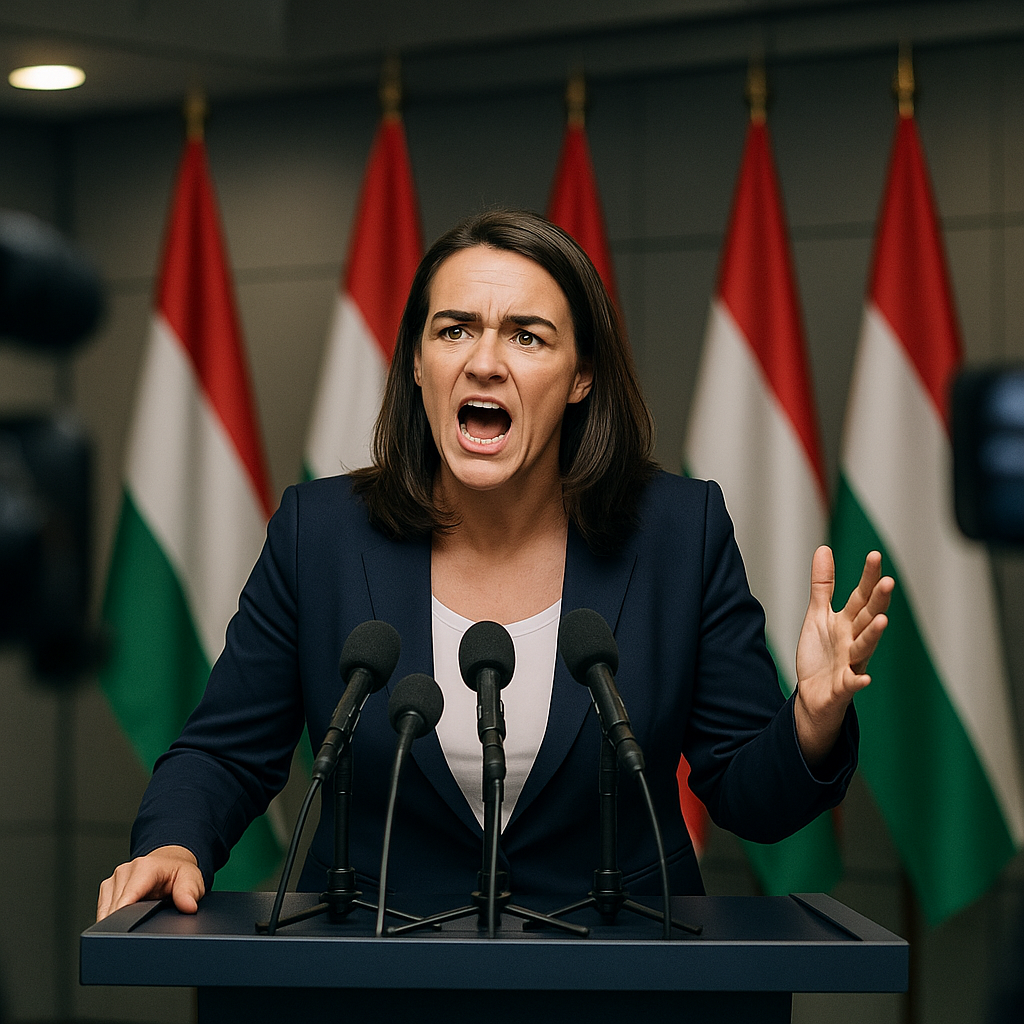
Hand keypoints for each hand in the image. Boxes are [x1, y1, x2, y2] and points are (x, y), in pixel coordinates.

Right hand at [96, 845, 204, 921]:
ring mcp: (114, 880)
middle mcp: (126, 871)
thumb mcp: (191, 878)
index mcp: (145, 868)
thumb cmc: (178, 872)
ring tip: (137, 920)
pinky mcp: (107, 889)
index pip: (127, 899)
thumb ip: (189, 892)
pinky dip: (113, 919)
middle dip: (125, 924)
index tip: (126, 935)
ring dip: (118, 922)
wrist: (168, 863)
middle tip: (141, 930)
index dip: (125, 919)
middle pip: (114, 909)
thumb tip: (189, 906)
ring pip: (106, 912)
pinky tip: (128, 918)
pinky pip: (103, 911)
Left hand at [793, 546, 893, 765]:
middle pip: (867, 618)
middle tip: (887, 582)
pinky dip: (856, 681)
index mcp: (848, 623)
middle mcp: (853, 641)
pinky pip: (851, 684)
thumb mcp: (818, 615)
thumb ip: (823, 584)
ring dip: (872, 635)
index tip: (875, 555)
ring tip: (881, 620)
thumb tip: (824, 548)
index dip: (868, 578)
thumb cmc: (821, 654)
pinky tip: (863, 678)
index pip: (861, 597)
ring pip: (864, 648)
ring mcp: (850, 664)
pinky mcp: (842, 687)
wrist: (813, 695)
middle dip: (877, 601)